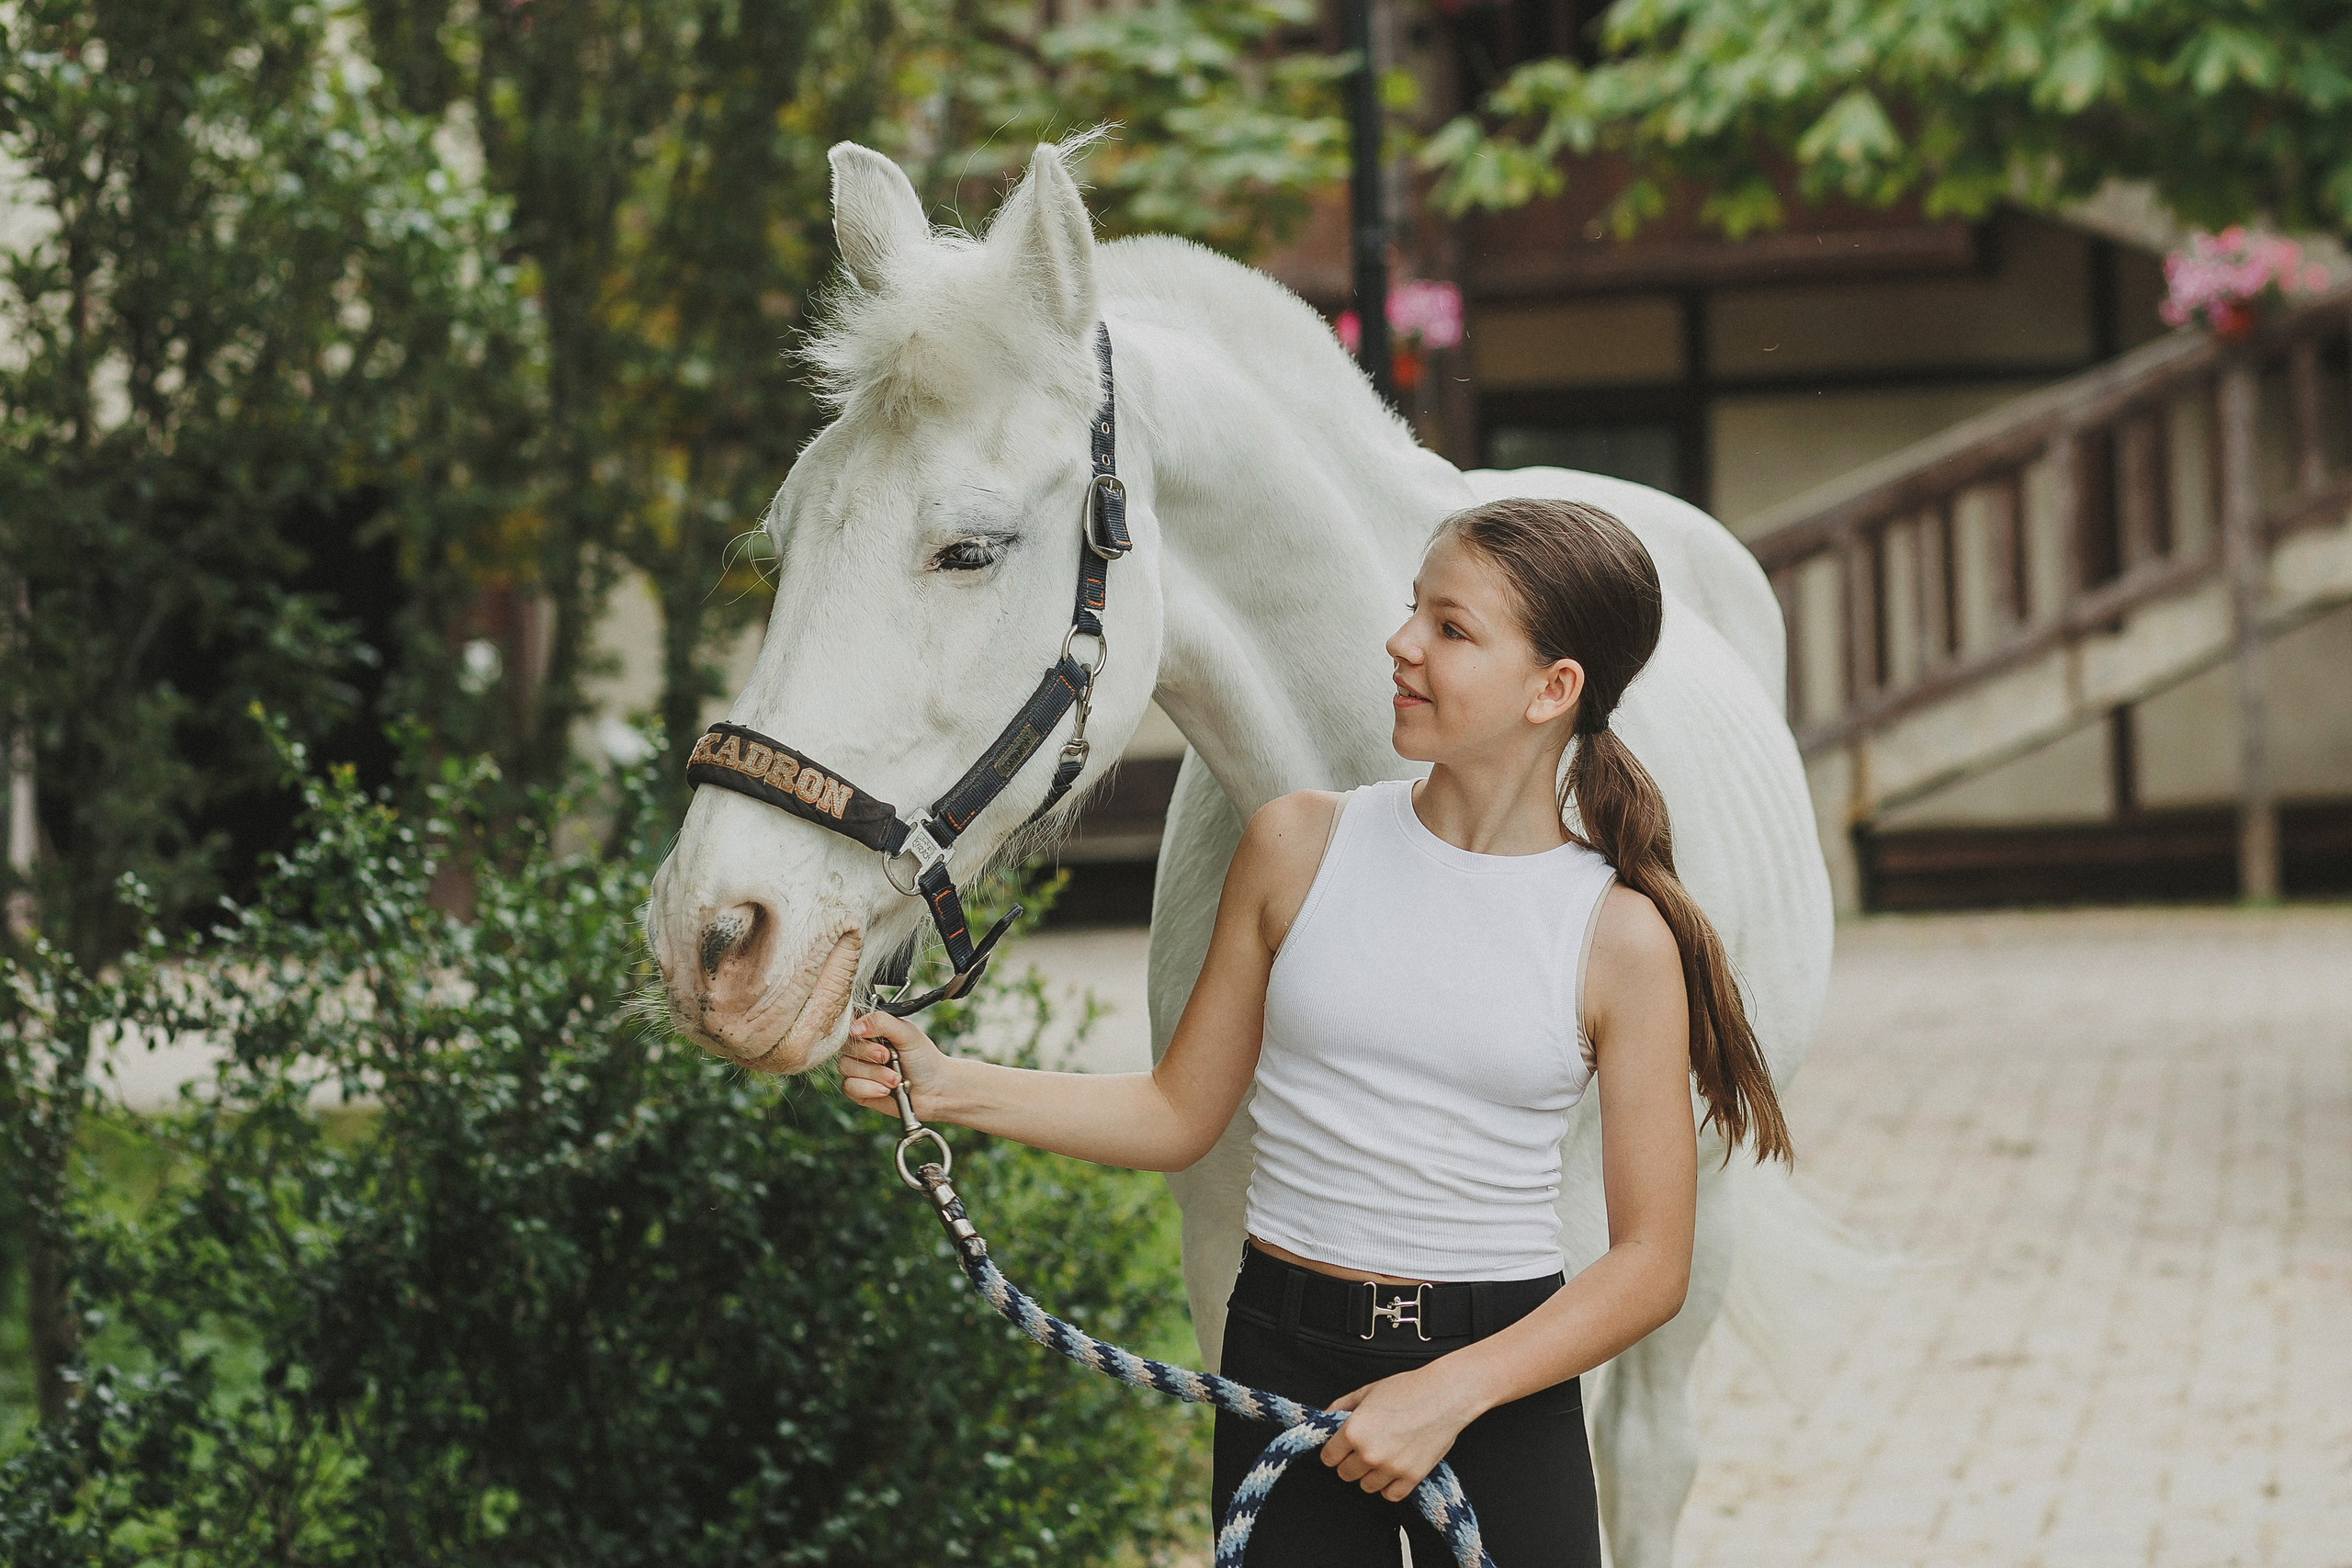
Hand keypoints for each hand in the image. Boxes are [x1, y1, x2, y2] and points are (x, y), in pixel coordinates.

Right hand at [839, 1010, 951, 1118]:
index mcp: (872, 1029)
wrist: (935, 1090)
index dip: (858, 1033)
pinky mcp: (859, 1090)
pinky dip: (869, 1089)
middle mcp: (862, 1048)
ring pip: (846, 1068)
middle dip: (869, 1055)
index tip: (877, 1040)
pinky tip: (886, 1091)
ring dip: (874, 1075)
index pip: (849, 1024)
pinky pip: (850, 1087)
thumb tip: (854, 1027)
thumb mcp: (906, 1033)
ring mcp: (859, 1069)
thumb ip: (881, 1022)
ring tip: (895, 1079)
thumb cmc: (924, 1059)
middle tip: (889, 1058)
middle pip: (845, 1047)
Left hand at [1319, 1364, 1482, 1501]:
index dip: (1333, 1452)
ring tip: (1382, 1455)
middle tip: (1364, 1449)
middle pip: (1345, 1474)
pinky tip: (1394, 1469)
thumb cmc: (1407, 1388)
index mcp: (1353, 1431)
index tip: (1341, 1448)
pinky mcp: (1412, 1477)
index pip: (1328, 1458)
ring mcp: (1391, 1468)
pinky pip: (1390, 1495)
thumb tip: (1324, 1419)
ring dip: (1370, 1475)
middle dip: (1350, 1463)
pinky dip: (1389, 1486)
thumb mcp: (1367, 1391)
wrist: (1446, 1395)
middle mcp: (1369, 1453)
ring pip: (1366, 1487)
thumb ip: (1341, 1406)